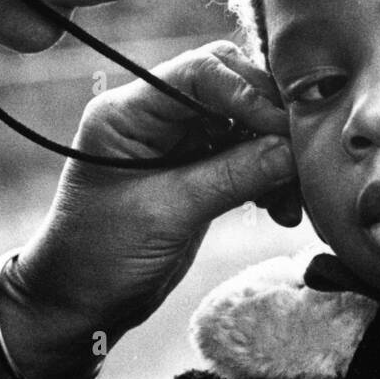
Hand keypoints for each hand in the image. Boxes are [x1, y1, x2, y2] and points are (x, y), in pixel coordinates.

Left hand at [6, 41, 300, 373]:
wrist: (79, 306)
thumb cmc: (100, 258)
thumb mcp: (167, 214)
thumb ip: (232, 176)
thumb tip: (292, 150)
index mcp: (128, 112)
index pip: (198, 72)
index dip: (247, 91)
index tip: (284, 128)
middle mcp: (154, 116)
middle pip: (229, 87)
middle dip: (269, 120)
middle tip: (301, 160)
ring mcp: (177, 142)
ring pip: (245, 123)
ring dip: (276, 154)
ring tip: (290, 200)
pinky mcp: (198, 169)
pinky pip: (246, 155)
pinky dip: (269, 176)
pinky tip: (279, 210)